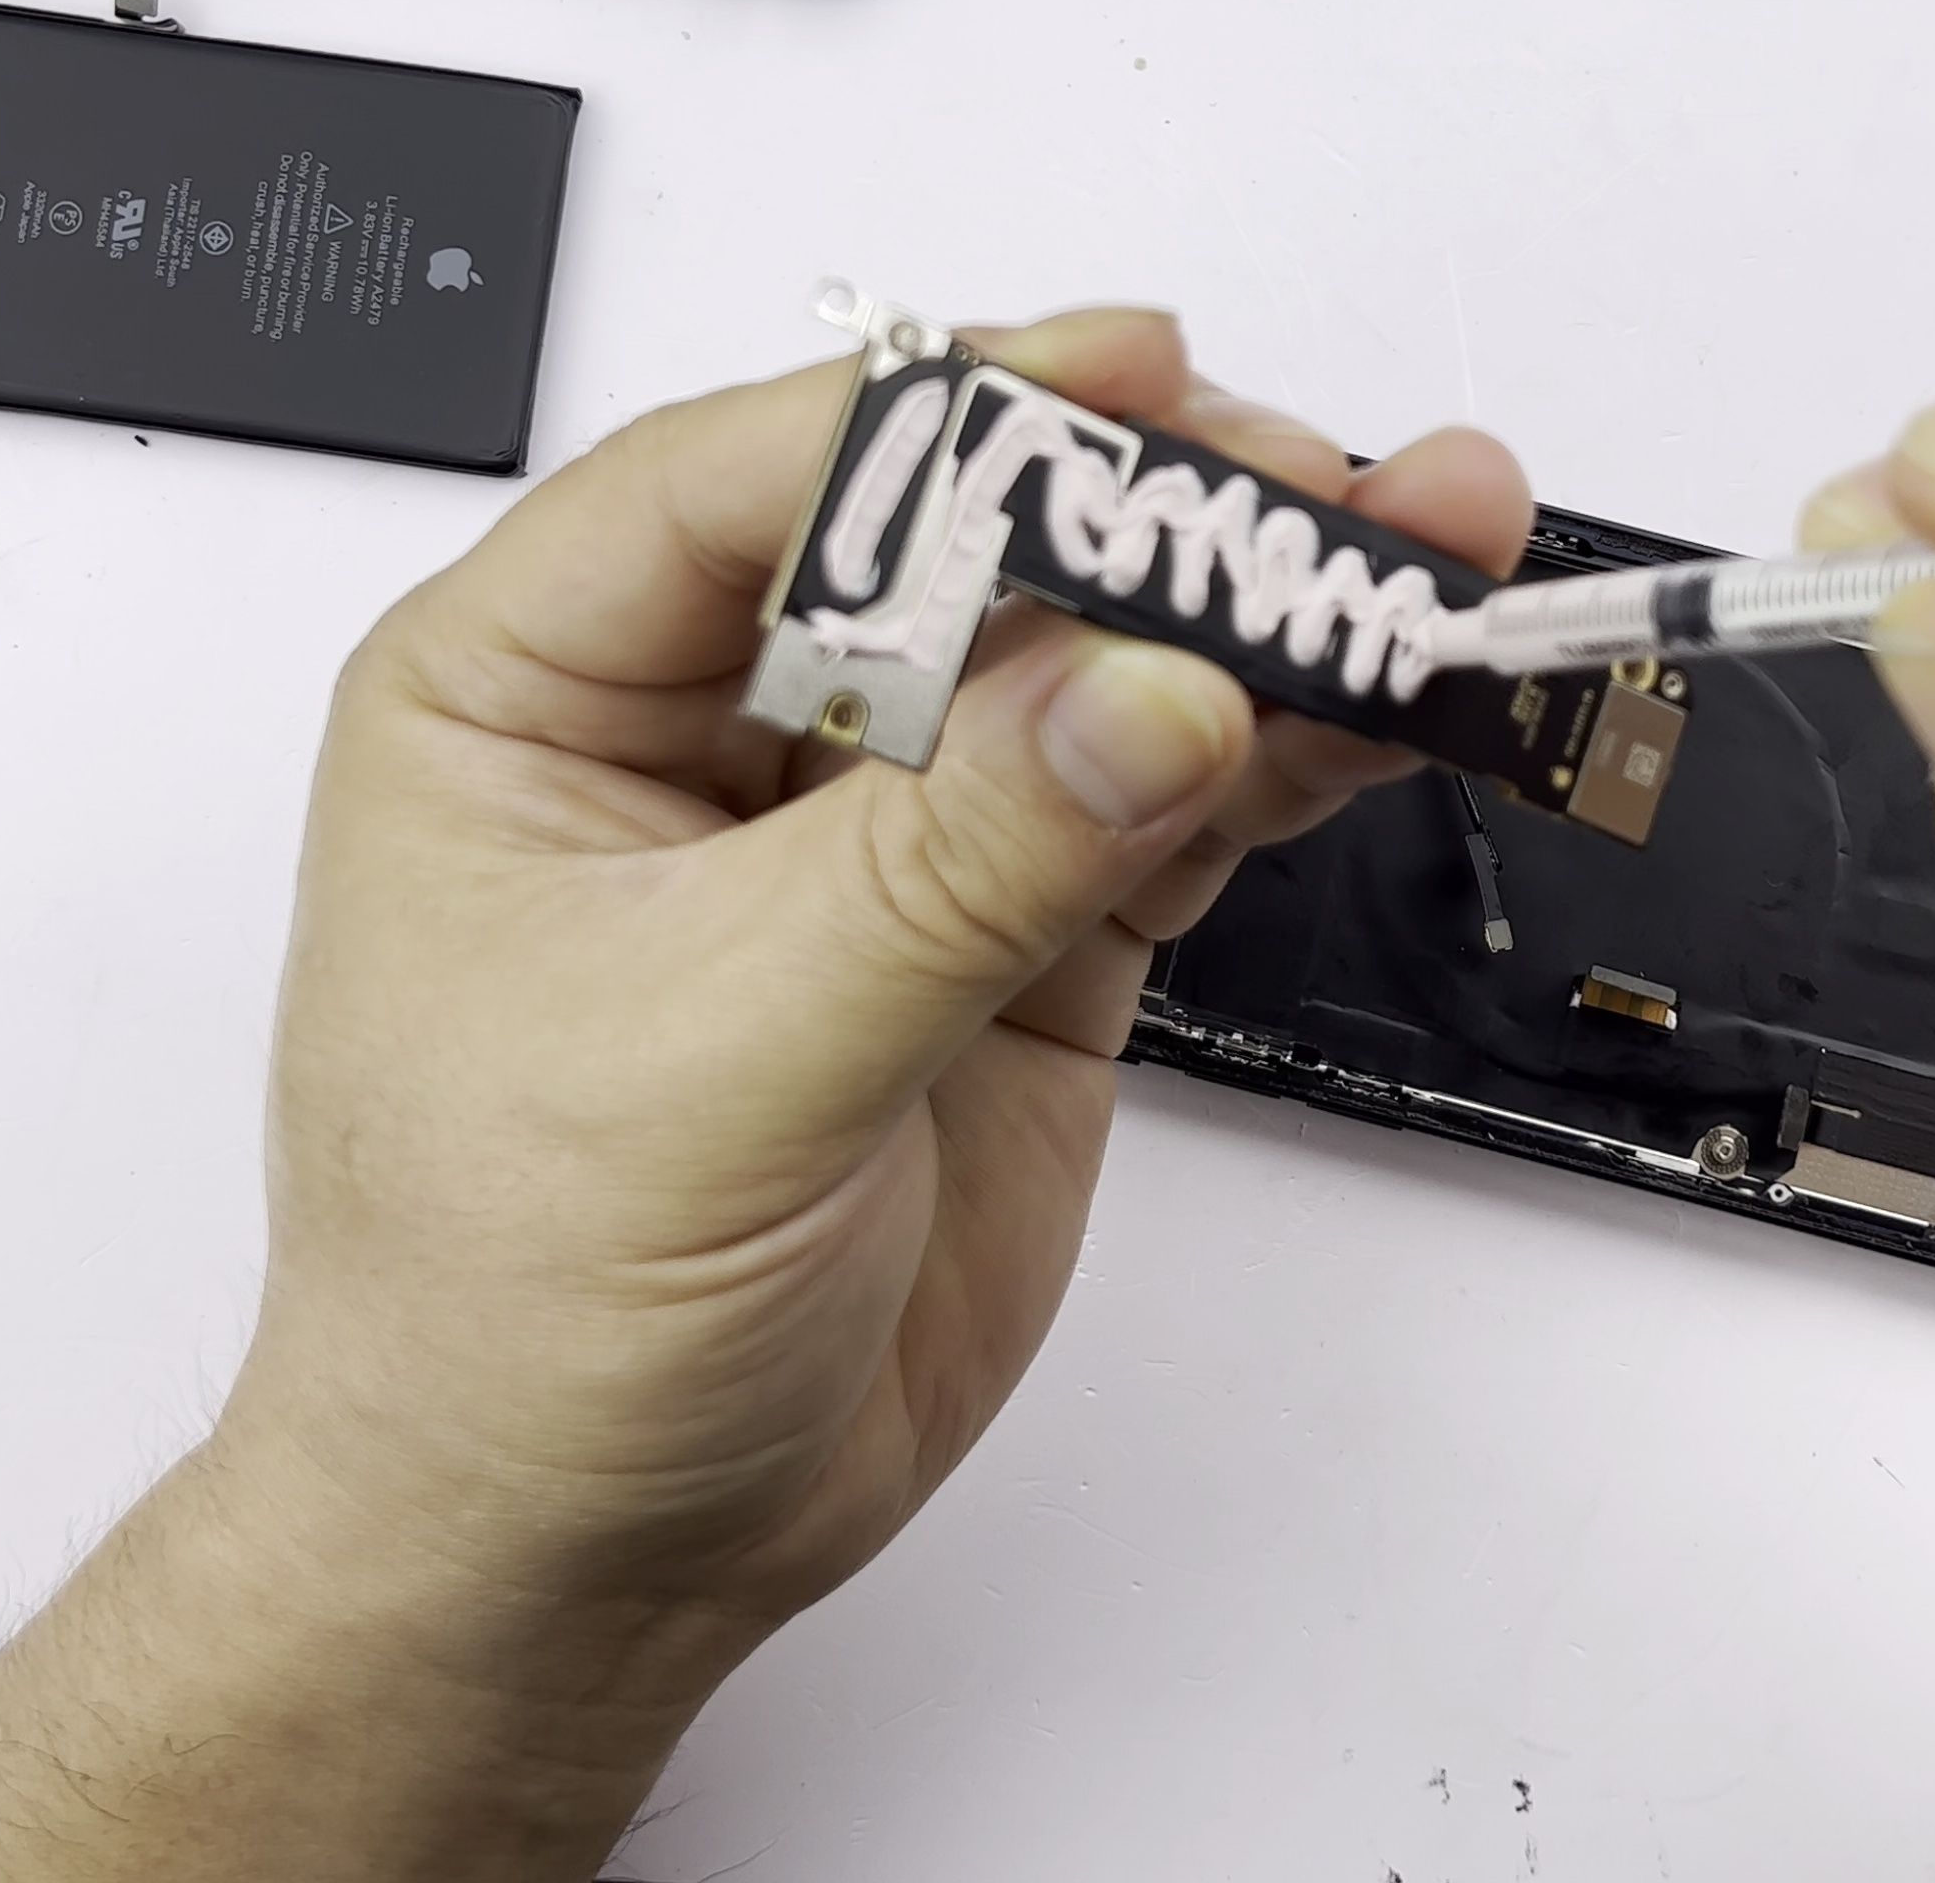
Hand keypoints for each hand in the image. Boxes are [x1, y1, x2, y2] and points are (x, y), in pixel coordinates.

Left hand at [231, 311, 1531, 1673]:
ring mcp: (881, 834)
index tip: (1130, 383)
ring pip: (1087, 664)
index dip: (947, 418)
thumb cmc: (509, 1318)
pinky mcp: (1010, 938)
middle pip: (958, 545)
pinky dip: (1283, 756)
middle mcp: (715, 730)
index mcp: (538, 693)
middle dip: (1149, 510)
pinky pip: (1164, 801)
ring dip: (1258, 618)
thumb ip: (946, 870)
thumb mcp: (713, 1063)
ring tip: (1425, 569)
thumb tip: (1148, 694)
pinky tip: (1389, 708)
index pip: (751, 484)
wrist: (585, 1552)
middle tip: (1320, 499)